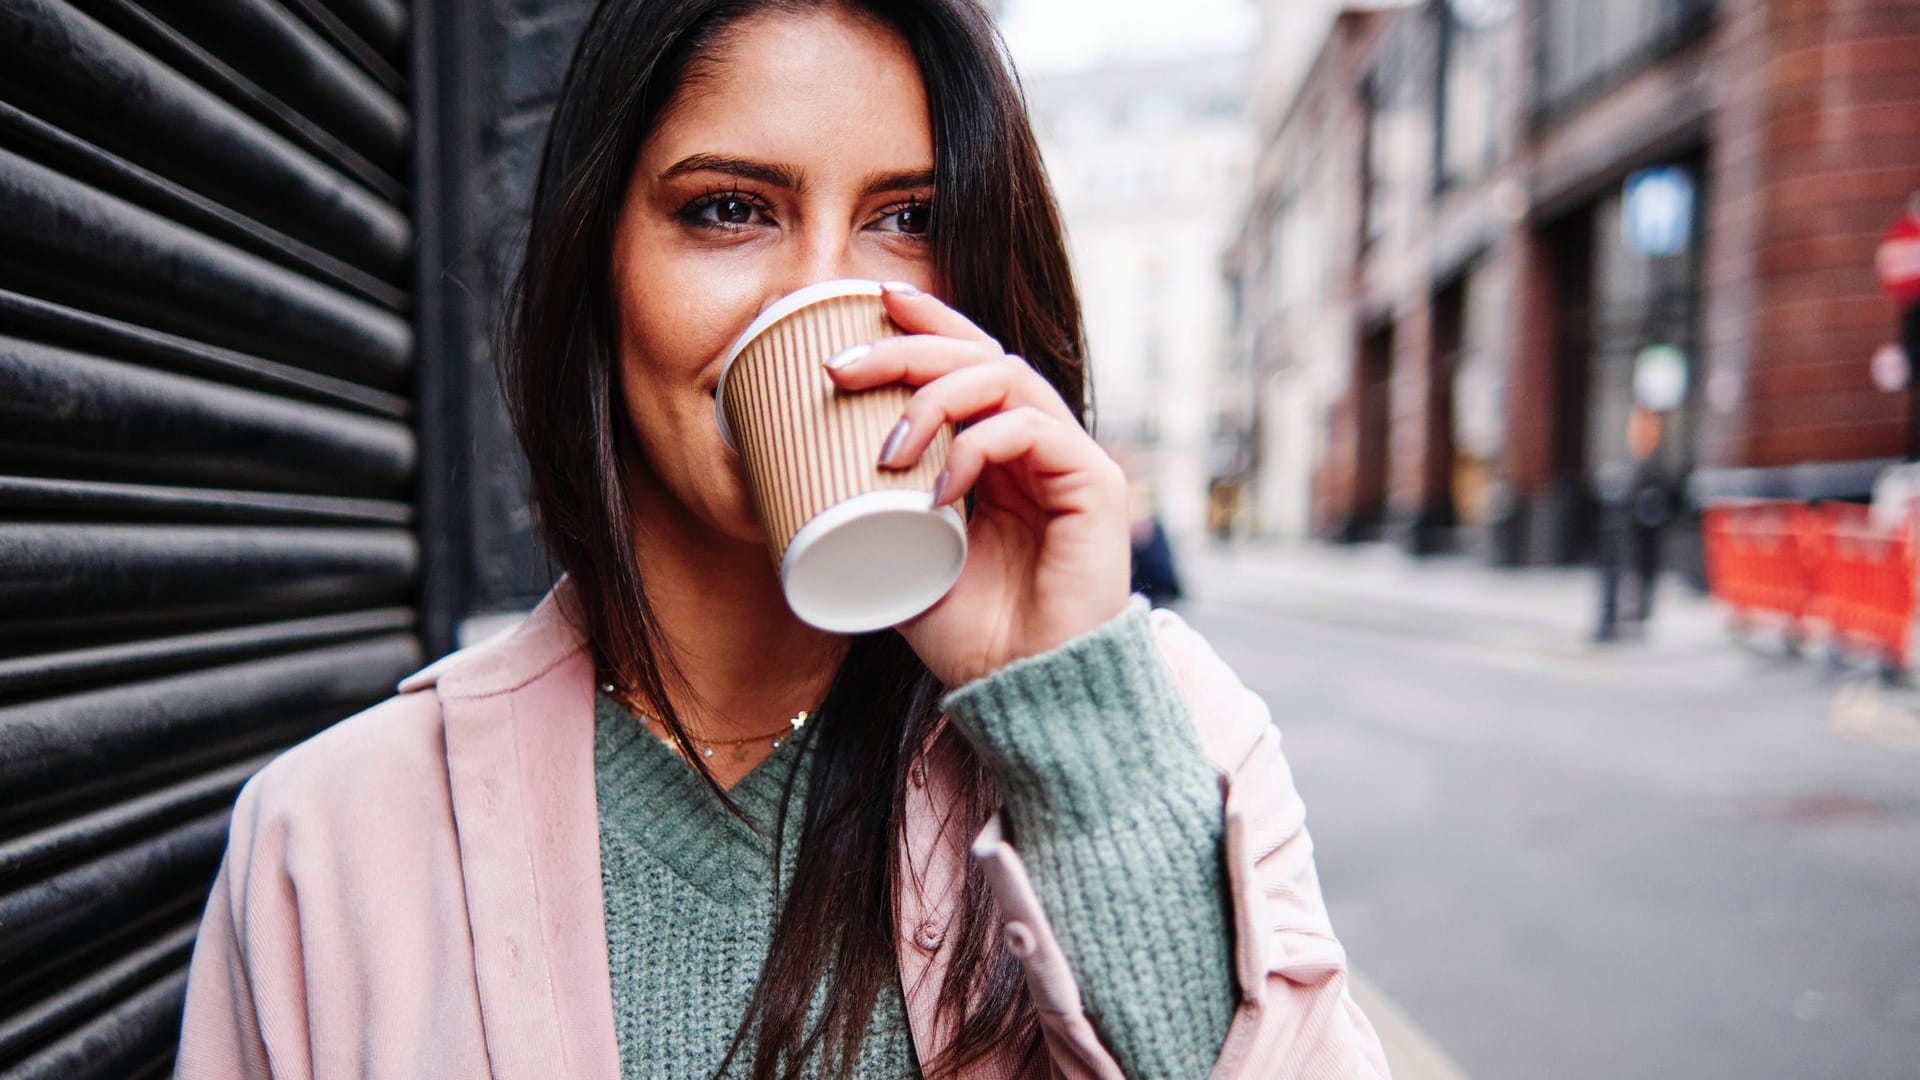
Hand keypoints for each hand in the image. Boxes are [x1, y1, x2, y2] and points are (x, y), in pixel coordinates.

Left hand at [823, 282, 1130, 687]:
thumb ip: (874, 513)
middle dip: (909, 350)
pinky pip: (1033, 430)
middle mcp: (1041, 444)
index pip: (970, 362)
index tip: (872, 302)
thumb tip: (794, 478)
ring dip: (935, 398)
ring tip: (887, 448)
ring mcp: (1071, 460)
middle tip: (843, 369)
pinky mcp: (1096, 484)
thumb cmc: (974, 636)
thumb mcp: (903, 559)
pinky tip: (939, 488)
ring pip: (1007, 377)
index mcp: (1001, 453)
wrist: (1029, 694)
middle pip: (982, 356)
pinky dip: (977, 446)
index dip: (927, 324)